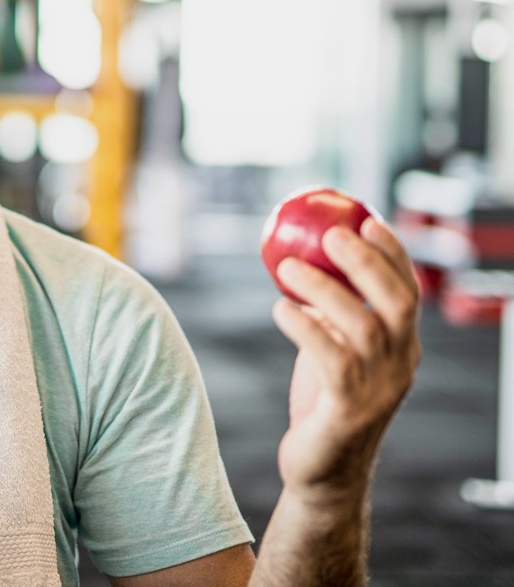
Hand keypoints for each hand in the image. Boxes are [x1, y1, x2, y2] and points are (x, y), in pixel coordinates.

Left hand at [271, 217, 420, 500]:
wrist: (322, 469)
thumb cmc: (323, 399)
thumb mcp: (331, 346)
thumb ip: (328, 311)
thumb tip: (300, 256)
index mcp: (402, 346)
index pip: (409, 291)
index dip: (393, 254)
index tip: (367, 220)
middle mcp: (400, 365)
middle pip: (399, 304)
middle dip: (369, 263)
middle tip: (332, 233)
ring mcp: (379, 389)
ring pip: (364, 328)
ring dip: (326, 289)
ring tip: (288, 266)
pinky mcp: (349, 411)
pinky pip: (331, 359)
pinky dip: (305, 328)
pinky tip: (280, 308)